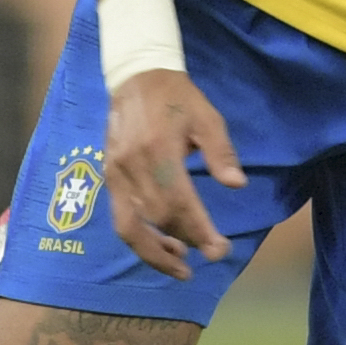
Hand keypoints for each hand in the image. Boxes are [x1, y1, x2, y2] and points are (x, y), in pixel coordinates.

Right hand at [101, 67, 242, 274]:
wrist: (136, 77)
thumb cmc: (177, 98)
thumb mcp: (207, 118)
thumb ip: (220, 152)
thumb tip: (237, 184)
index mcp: (158, 150)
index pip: (179, 203)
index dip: (199, 231)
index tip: (219, 249)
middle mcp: (132, 166)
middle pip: (158, 218)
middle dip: (186, 242)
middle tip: (213, 254)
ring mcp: (115, 173)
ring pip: (131, 227)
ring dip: (156, 252)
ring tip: (182, 267)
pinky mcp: (108, 176)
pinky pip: (120, 218)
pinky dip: (140, 238)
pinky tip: (162, 246)